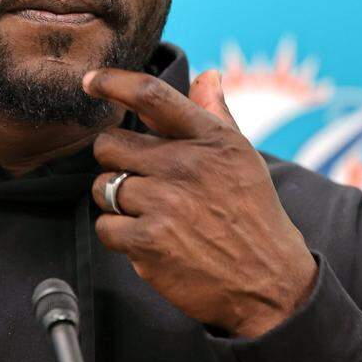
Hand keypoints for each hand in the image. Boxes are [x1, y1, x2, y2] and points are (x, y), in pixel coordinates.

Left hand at [84, 68, 317, 337]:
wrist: (270, 286)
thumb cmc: (251, 215)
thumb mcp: (243, 158)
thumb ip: (216, 114)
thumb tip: (207, 75)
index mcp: (211, 139)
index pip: (152, 95)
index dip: (114, 82)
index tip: (91, 81)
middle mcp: (187, 165)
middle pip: (109, 144)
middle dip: (116, 162)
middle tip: (144, 181)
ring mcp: (166, 203)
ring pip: (102, 186)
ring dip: (117, 202)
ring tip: (152, 214)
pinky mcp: (149, 240)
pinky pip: (104, 225)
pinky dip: (119, 235)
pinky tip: (149, 240)